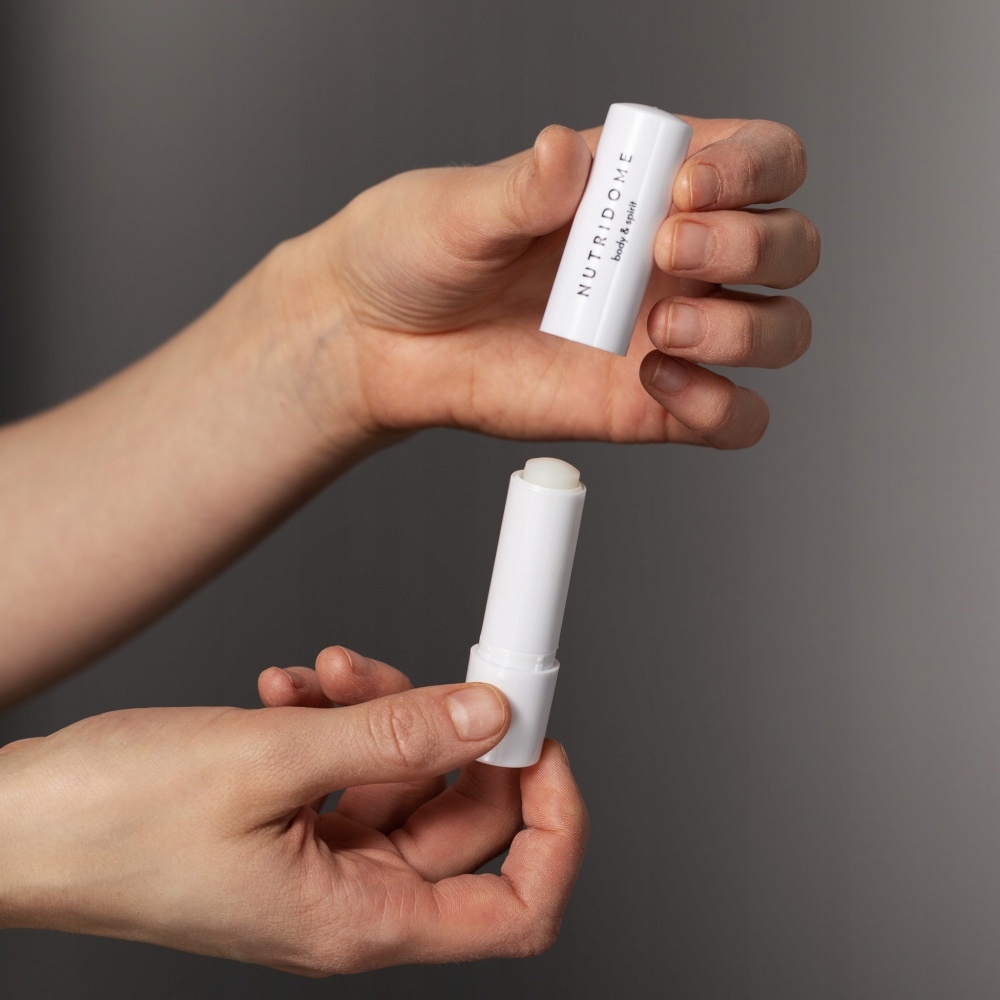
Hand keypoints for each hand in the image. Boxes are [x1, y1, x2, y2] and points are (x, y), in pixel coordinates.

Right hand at [0, 653, 587, 974]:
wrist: (17, 824)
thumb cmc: (107, 823)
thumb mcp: (267, 760)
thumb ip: (390, 736)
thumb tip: (490, 714)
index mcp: (358, 920)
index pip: (514, 907)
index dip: (552, 829)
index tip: (544, 747)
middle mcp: (350, 898)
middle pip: (461, 818)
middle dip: (448, 733)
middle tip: (425, 671)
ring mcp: (320, 858)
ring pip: (403, 776)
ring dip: (379, 711)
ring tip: (325, 673)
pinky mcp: (291, 820)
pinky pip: (351, 765)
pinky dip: (336, 718)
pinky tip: (293, 687)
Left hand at [284, 115, 817, 449]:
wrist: (379, 342)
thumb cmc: (416, 254)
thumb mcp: (461, 207)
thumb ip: (523, 186)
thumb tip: (565, 152)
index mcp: (643, 187)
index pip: (763, 158)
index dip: (753, 169)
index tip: (686, 190)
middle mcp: (672, 259)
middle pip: (792, 245)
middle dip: (752, 247)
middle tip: (666, 252)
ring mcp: (667, 334)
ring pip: (780, 330)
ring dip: (746, 328)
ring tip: (659, 325)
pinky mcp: (648, 404)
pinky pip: (733, 418)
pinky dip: (721, 407)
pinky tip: (656, 381)